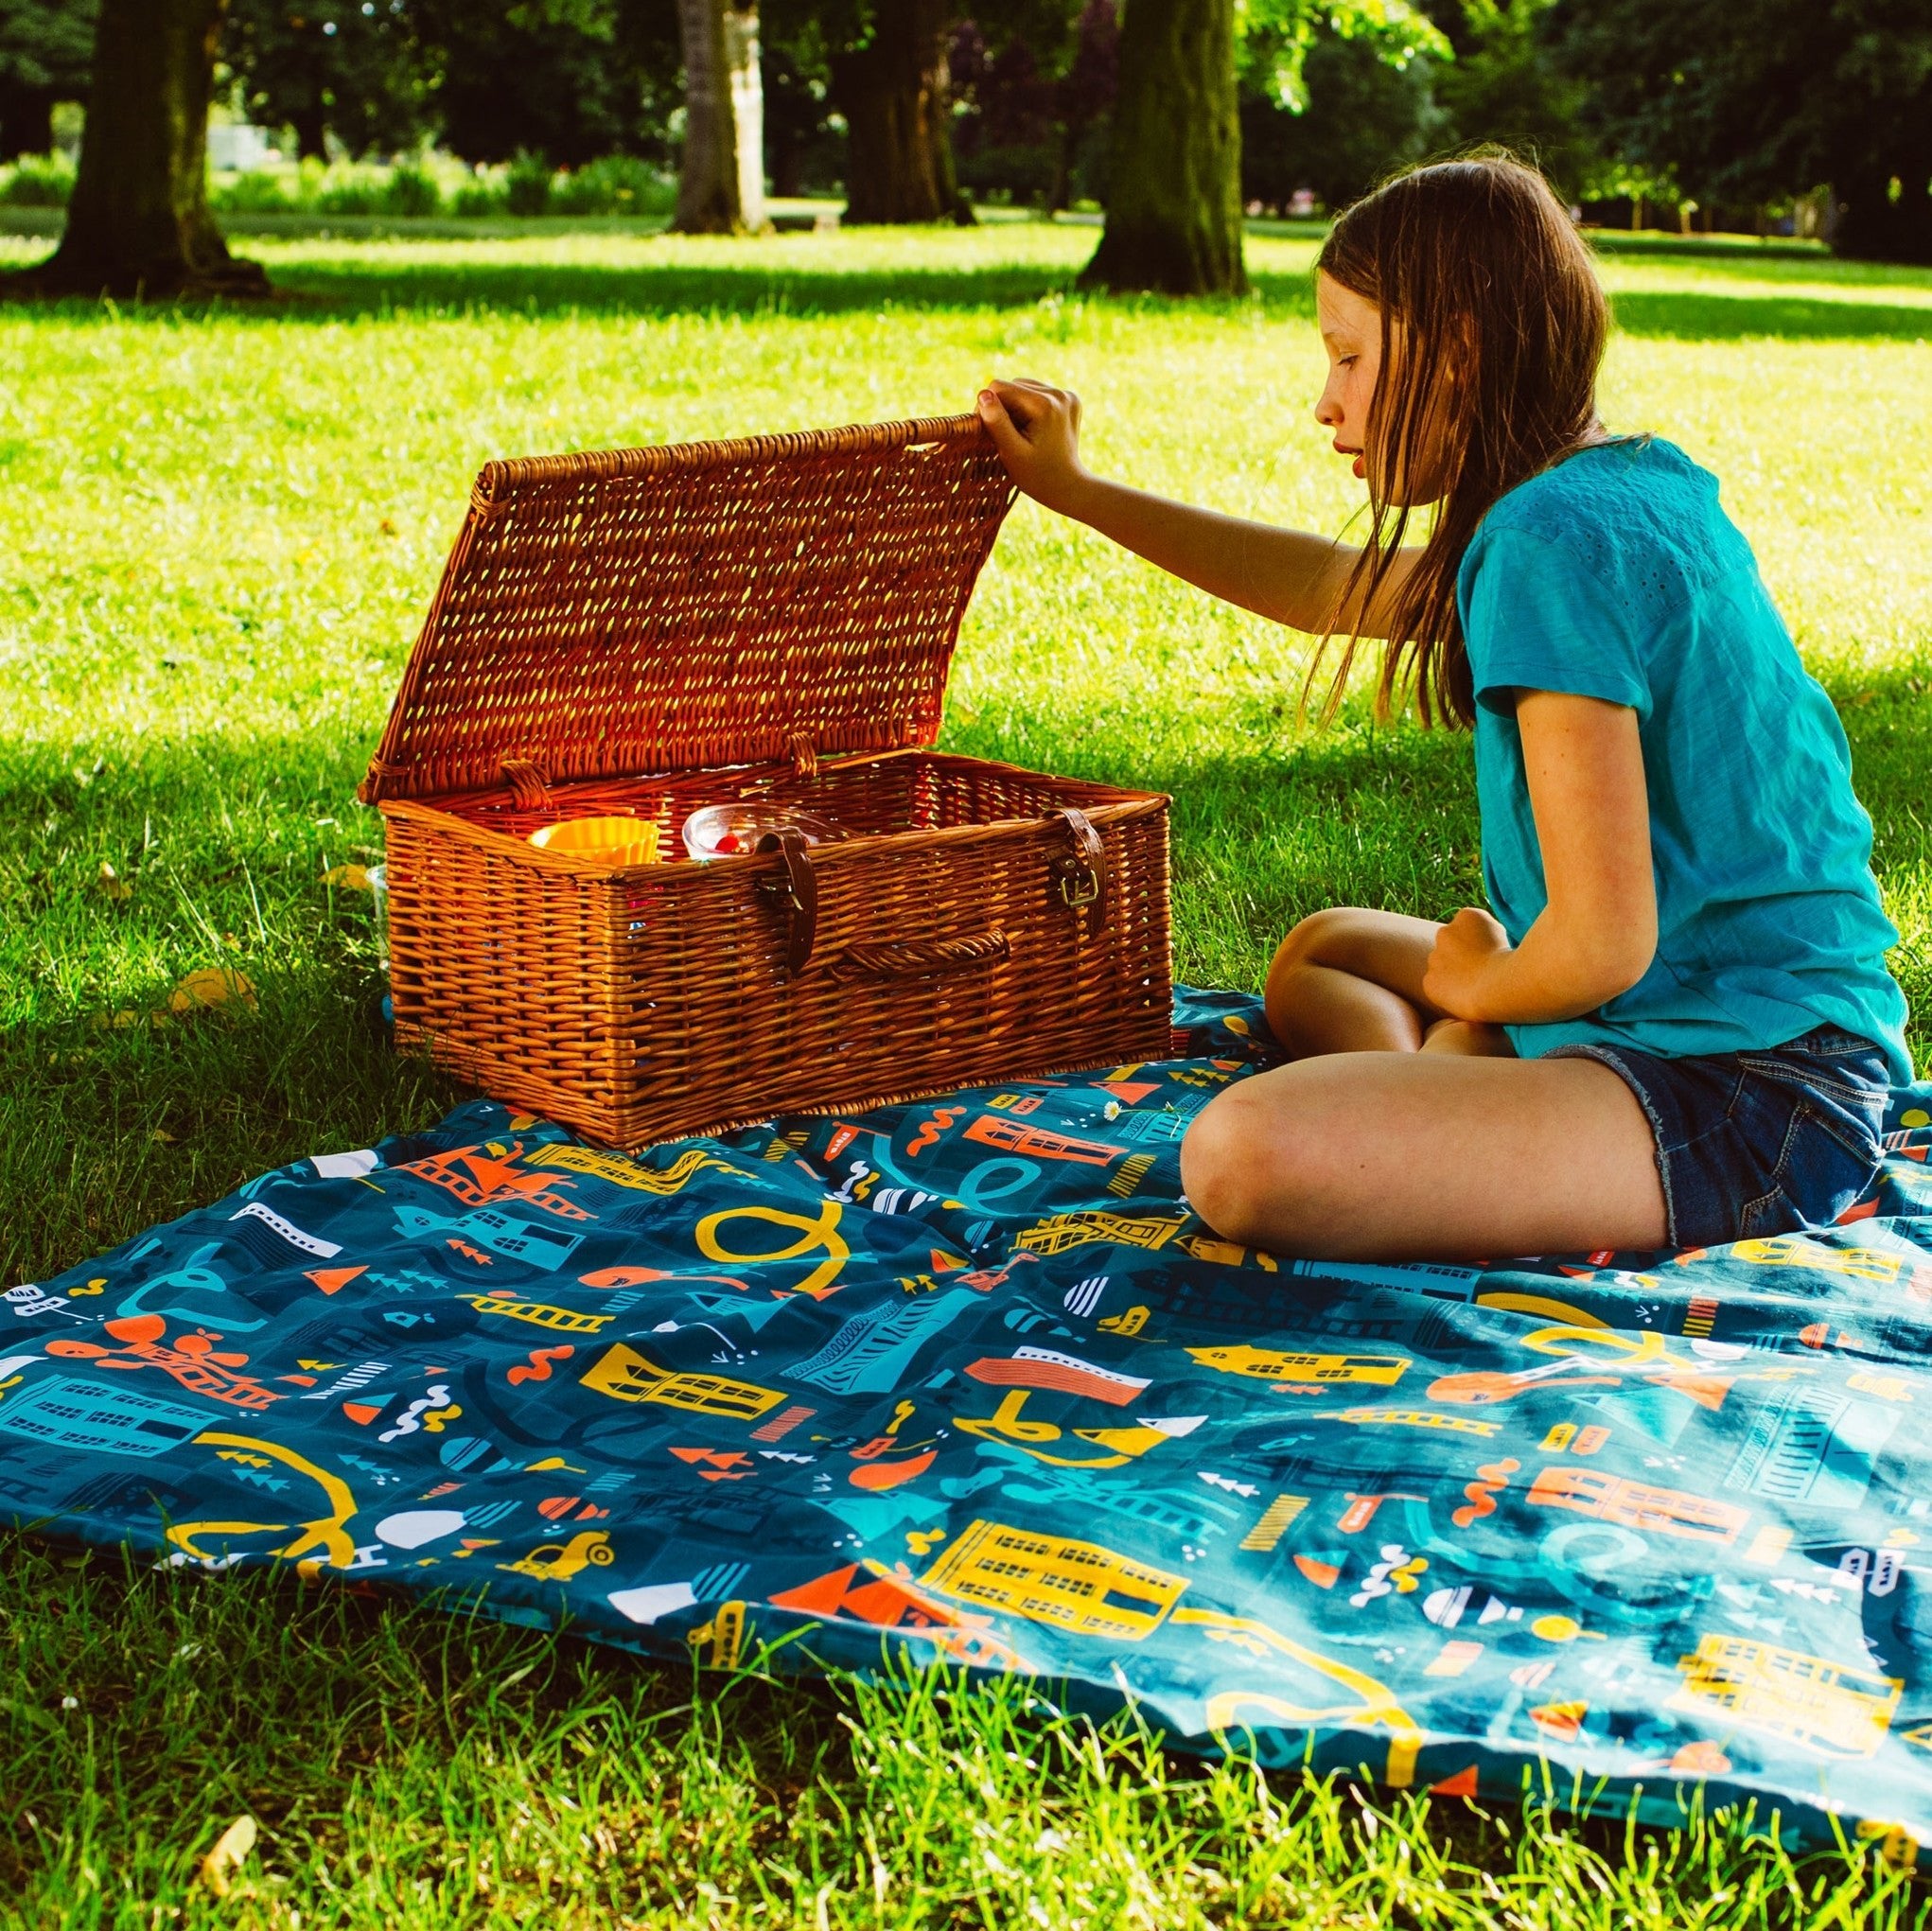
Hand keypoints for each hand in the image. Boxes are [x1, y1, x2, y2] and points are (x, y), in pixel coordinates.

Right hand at [975, 378, 1088, 515]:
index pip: (999, 388)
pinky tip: (1036, 429)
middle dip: (1005, 408)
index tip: (991, 432)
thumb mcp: (1011, 452)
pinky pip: (1038, 393)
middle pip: (1013, 385)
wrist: (1067, 487)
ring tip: (1024, 434)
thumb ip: (997, 422)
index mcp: (1044, 405)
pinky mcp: (1070, 399)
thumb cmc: (1035, 476)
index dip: (988, 408)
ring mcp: (1067, 395)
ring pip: (1024, 387)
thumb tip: (983, 394)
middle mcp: (1059, 394)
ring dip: (1017, 408)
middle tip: (1009, 437)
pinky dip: (1031, 408)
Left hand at [1422, 907, 1512, 1021]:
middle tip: (1481, 972)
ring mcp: (1434, 957)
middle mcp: (1445, 932)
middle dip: (1462, 956)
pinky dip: (1447, 993)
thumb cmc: (1512, 962)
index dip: (1481, 944)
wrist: (1499, 987)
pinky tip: (1465, 997)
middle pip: (1452, 945)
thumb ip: (1488, 932)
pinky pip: (1437, 987)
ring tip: (1475, 986)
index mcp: (1467, 917)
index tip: (1492, 955)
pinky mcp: (1429, 981)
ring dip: (1453, 974)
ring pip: (1442, 966)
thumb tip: (1481, 940)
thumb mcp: (1507, 937)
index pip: (1468, 928)